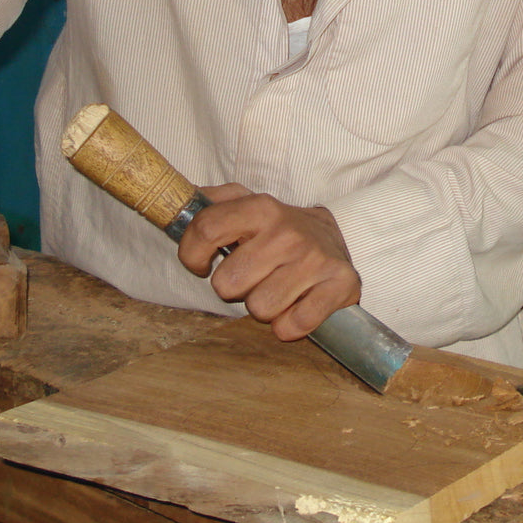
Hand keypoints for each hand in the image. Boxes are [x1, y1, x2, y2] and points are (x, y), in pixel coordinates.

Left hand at [178, 183, 362, 340]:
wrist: (336, 238)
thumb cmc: (279, 230)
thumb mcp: (247, 204)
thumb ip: (212, 201)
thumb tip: (184, 198)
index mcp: (262, 207)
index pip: (206, 229)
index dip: (191, 254)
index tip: (201, 264)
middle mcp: (288, 232)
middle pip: (227, 283)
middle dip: (234, 288)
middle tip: (252, 276)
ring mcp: (315, 260)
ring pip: (259, 308)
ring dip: (264, 306)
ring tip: (276, 288)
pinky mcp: (339, 285)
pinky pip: (292, 325)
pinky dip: (289, 324)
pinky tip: (297, 304)